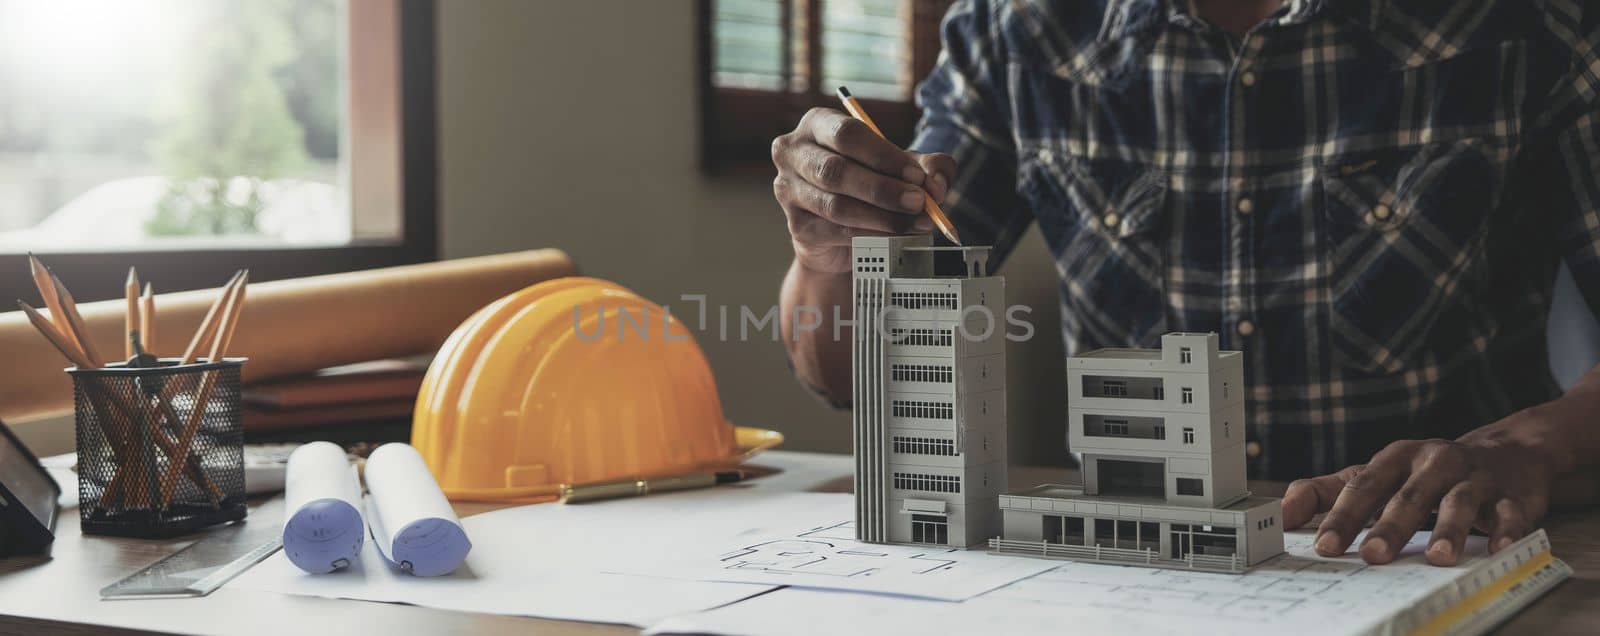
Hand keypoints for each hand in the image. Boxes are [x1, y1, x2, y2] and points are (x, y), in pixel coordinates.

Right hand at [771, 107, 954, 273]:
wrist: (840, 232)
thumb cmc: (870, 184)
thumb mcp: (902, 168)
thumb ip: (928, 166)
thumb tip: (937, 182)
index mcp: (818, 124)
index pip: (847, 134)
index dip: (884, 156)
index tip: (917, 176)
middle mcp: (793, 152)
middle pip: (835, 170)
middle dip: (883, 189)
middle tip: (919, 202)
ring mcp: (788, 190)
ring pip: (836, 206)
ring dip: (882, 217)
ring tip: (914, 222)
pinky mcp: (797, 226)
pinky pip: (835, 232)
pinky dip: (871, 235)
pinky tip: (895, 236)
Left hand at [1282, 404, 1598, 565]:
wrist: (1506, 452)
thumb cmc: (1424, 473)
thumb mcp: (1376, 475)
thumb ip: (1326, 491)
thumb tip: (1281, 513)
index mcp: (1396, 457)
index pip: (1364, 486)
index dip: (1343, 516)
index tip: (1324, 545)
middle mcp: (1435, 461)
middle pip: (1409, 495)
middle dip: (1391, 526)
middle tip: (1372, 556)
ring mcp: (1476, 476)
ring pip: (1460, 501)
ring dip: (1449, 528)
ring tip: (1437, 558)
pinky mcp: (1513, 495)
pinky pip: (1511, 513)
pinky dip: (1505, 529)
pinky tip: (1497, 549)